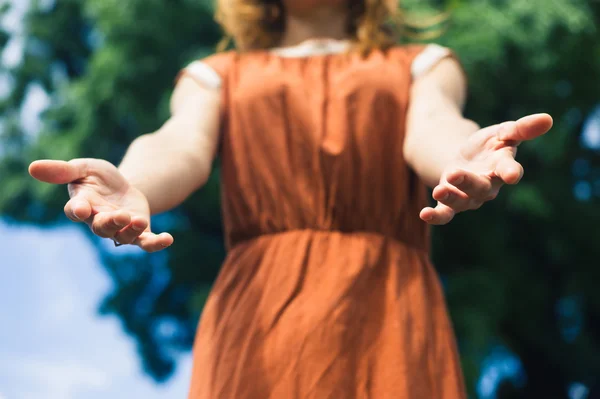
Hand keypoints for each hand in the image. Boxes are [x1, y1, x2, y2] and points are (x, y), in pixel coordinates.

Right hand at [29, 158, 173, 251]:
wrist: (123, 186)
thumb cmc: (98, 178)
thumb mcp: (84, 168)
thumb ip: (63, 170)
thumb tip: (32, 167)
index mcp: (83, 205)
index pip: (76, 211)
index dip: (78, 210)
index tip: (81, 208)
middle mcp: (100, 221)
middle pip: (101, 228)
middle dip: (110, 223)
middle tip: (119, 215)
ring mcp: (121, 228)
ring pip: (124, 237)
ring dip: (132, 231)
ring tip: (140, 221)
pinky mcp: (139, 231)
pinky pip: (147, 242)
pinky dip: (156, 243)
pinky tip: (168, 239)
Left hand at [420, 113, 552, 224]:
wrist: (463, 157)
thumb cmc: (488, 145)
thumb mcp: (502, 132)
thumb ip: (521, 128)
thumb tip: (548, 119)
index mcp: (502, 167)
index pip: (509, 170)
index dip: (511, 172)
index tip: (512, 175)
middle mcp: (487, 186)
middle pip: (480, 188)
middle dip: (468, 182)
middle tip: (455, 173)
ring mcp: (468, 196)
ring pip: (461, 202)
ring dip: (451, 197)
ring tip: (439, 189)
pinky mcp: (450, 202)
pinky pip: (444, 214)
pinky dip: (435, 216)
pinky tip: (424, 214)